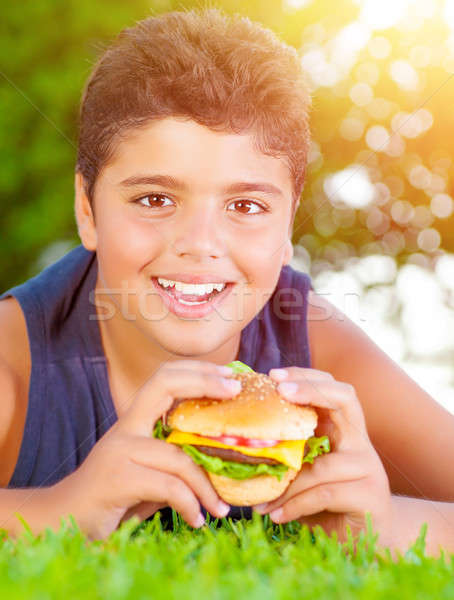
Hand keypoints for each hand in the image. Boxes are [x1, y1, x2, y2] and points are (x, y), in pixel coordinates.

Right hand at [55, 360, 240, 539]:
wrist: (62, 522)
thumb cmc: (112, 499)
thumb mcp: (149, 475)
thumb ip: (175, 462)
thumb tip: (221, 459)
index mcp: (133, 422)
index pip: (163, 378)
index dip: (197, 371)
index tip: (230, 376)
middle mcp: (125, 428)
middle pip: (164, 384)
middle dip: (204, 381)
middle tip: (236, 392)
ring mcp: (119, 450)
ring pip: (178, 455)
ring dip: (206, 486)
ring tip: (221, 508)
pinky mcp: (116, 479)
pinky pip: (168, 486)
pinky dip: (189, 504)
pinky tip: (196, 519)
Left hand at [253, 367, 393, 545]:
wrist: (365, 541)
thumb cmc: (325, 501)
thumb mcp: (306, 469)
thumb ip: (290, 450)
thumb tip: (242, 435)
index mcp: (344, 429)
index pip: (333, 388)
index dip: (307, 376)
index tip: (275, 376)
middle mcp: (360, 441)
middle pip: (345, 398)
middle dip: (310, 389)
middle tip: (279, 390)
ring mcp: (368, 467)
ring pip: (322, 465)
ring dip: (286, 483)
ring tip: (259, 499)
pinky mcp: (369, 496)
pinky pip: (324, 494)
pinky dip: (295, 506)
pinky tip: (275, 515)